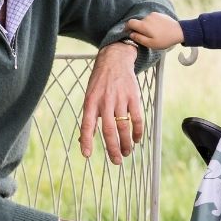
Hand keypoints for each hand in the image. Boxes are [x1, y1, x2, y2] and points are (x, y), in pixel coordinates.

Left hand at [79, 42, 143, 163]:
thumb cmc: (100, 81)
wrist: (115, 59)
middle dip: (112, 148)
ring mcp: (120, 99)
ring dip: (126, 142)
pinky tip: (137, 139)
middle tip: (116, 161)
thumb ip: (89, 117)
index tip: (87, 155)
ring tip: (127, 153)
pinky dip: (138, 131)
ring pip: (123, 126)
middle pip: (108, 130)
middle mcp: (105, 101)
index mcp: (91, 102)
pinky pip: (137, 118)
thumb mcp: (89, 96)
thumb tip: (83, 139)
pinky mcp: (133, 96)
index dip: (86, 140)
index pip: (87, 125)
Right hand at [127, 12, 183, 49]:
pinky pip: (151, 18)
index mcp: (144, 25)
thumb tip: (131, 34)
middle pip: (138, 22)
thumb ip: (139, 39)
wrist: (179, 31)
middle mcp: (147, 18)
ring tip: (154, 33)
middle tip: (146, 37)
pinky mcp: (158, 14)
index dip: (127, 27)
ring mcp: (153, 14)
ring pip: (145, 21)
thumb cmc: (165, 40)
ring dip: (146, 26)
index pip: (130, 23)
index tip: (128, 32)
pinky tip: (158, 29)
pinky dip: (151, 23)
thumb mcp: (151, 44)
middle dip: (139, 29)